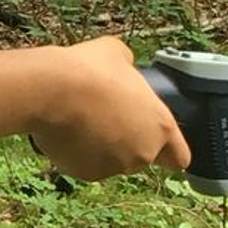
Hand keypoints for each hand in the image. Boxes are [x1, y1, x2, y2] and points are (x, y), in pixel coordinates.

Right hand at [36, 35, 194, 182]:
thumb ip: (129, 70)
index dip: (168, 151)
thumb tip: (122, 68)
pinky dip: (76, 154)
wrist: (47, 90)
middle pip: (140, 157)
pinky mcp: (84, 172)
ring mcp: (113, 165)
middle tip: (104, 119)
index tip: (155, 145)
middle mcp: (143, 152)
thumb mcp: (118, 55)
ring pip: (110, 162)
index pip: (179, 158)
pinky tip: (66, 132)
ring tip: (81, 123)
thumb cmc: (86, 70)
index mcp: (161, 126)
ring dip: (101, 149)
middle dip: (126, 143)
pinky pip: (84, 166)